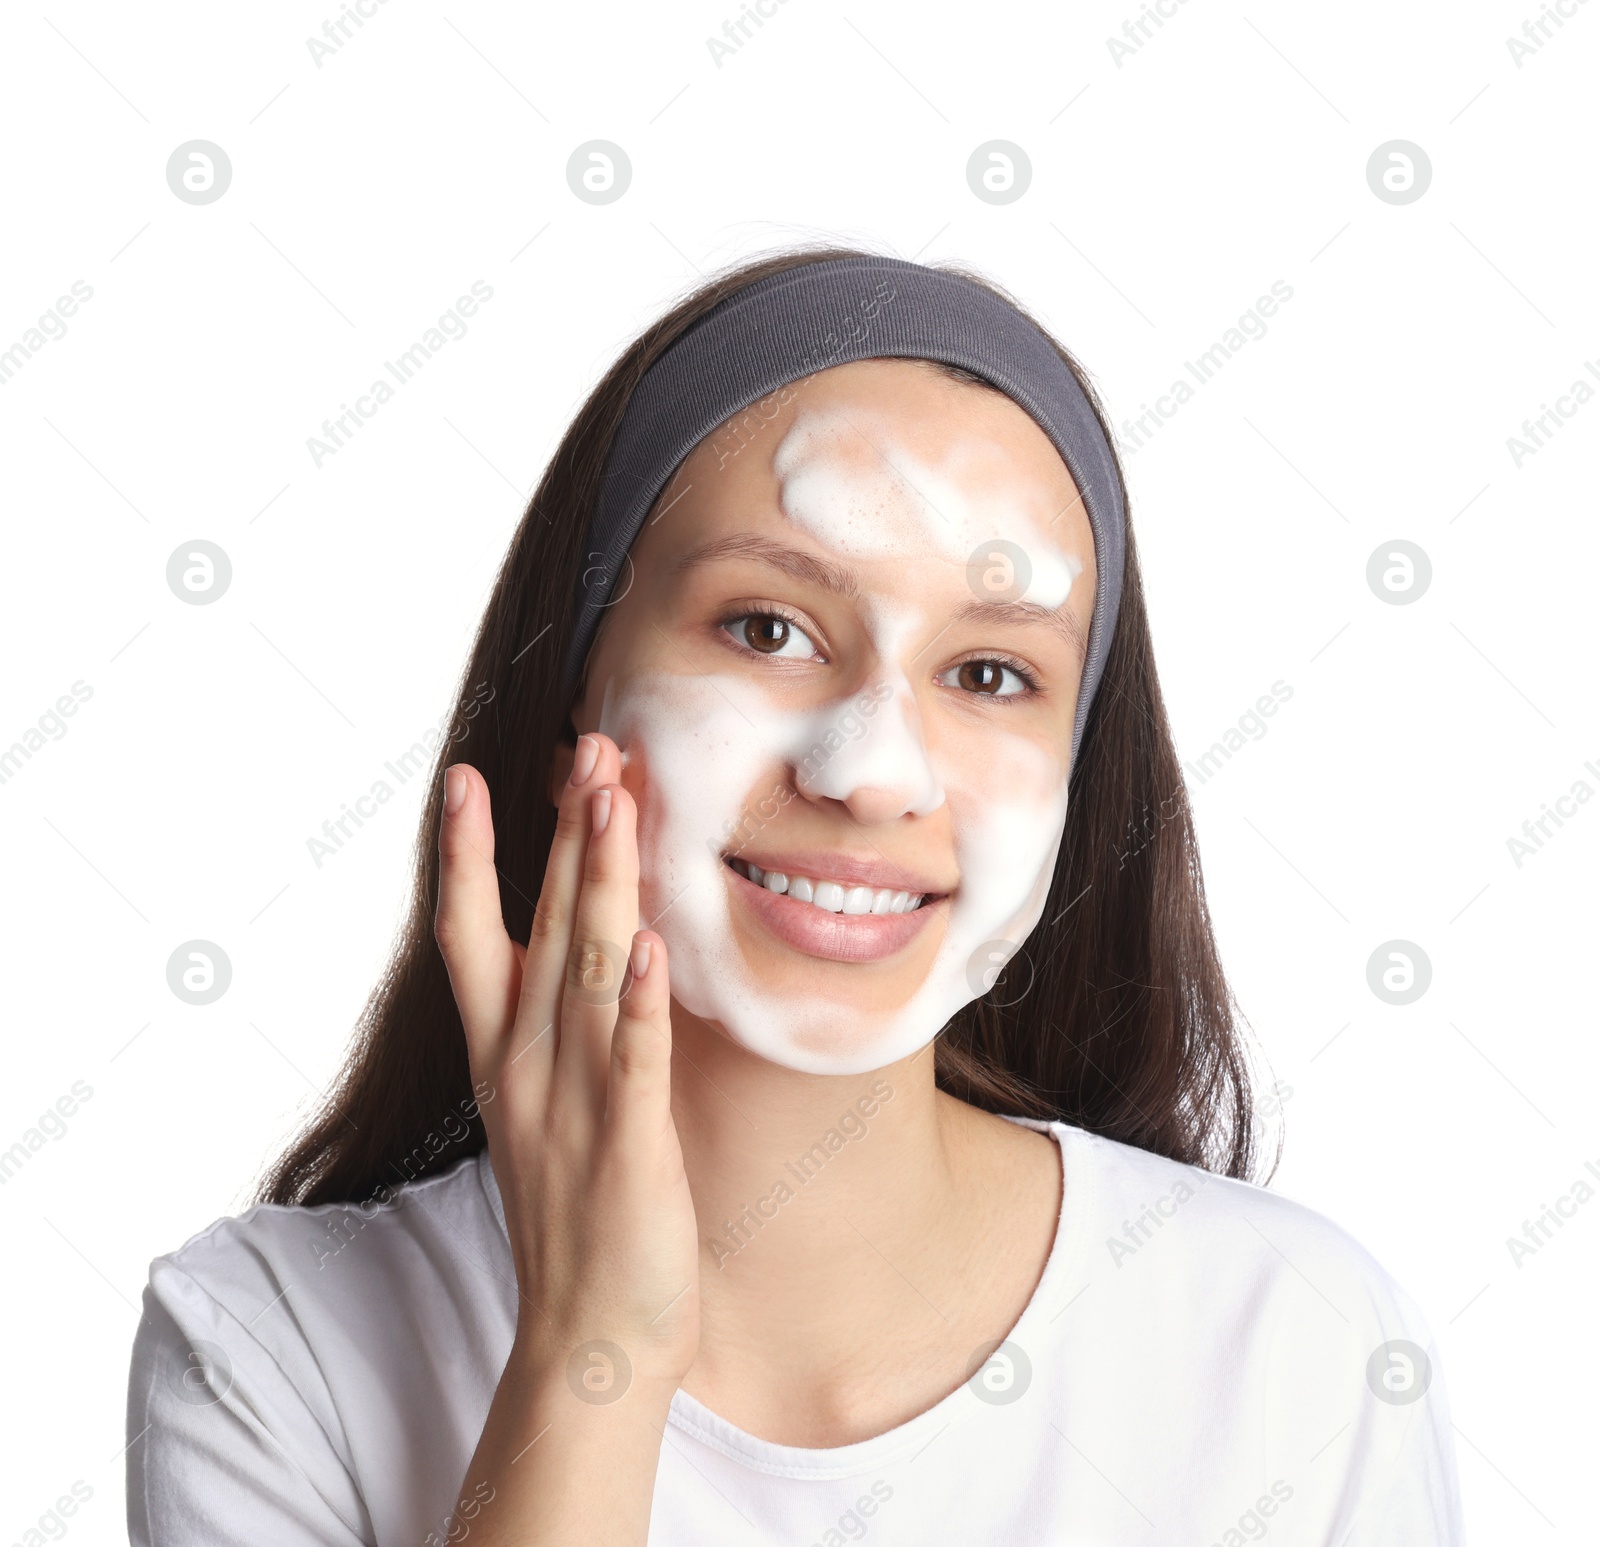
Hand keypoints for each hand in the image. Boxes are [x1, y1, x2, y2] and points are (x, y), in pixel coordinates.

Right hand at [433, 734, 699, 1397]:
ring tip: (611, 800)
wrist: (589, 1341)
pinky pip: (632, 1061)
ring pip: (582, 972)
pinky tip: (646, 942)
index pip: (470, 936)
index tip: (466, 778)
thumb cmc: (579, 1217)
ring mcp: (571, 1106)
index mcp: (504, 1057)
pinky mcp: (627, 1147)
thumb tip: (594, 949)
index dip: (466, 856)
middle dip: (560, 836)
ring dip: (597, 883)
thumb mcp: (550, 1107)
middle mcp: (525, 1069)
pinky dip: (637, 1002)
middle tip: (583, 748)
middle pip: (536, 930)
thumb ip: (562, 1030)